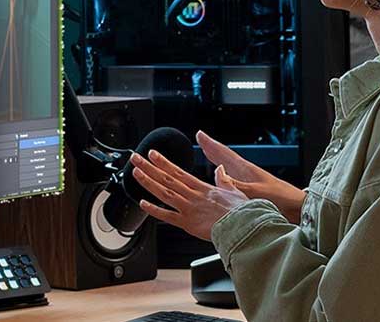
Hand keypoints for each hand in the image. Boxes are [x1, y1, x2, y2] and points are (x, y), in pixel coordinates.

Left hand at [130, 150, 248, 240]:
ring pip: (164, 192)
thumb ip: (224, 180)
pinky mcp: (187, 223)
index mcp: (202, 188)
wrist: (243, 226)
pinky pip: (167, 216)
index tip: (152, 154)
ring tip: (136, 172)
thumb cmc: (241, 212)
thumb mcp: (234, 191)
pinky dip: (154, 210)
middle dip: (149, 167)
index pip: (178, 171)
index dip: (163, 162)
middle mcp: (192, 196)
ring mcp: (188, 208)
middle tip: (136, 158)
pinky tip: (143, 203)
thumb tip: (221, 169)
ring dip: (148, 182)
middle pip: (166, 178)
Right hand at [197, 130, 305, 223]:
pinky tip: (221, 182)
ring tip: (208, 155)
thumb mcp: (256, 192)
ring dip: (217, 161)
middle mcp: (246, 174)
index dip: (211, 144)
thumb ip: (237, 185)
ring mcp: (249, 182)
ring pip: (228, 168)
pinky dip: (223, 178)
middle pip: (224, 157)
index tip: (200, 134)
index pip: (224, 153)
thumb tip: (219, 175)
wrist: (299, 209)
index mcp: (246, 170)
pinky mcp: (252, 193)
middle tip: (201, 140)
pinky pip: (231, 181)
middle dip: (212, 149)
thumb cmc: (282, 199)